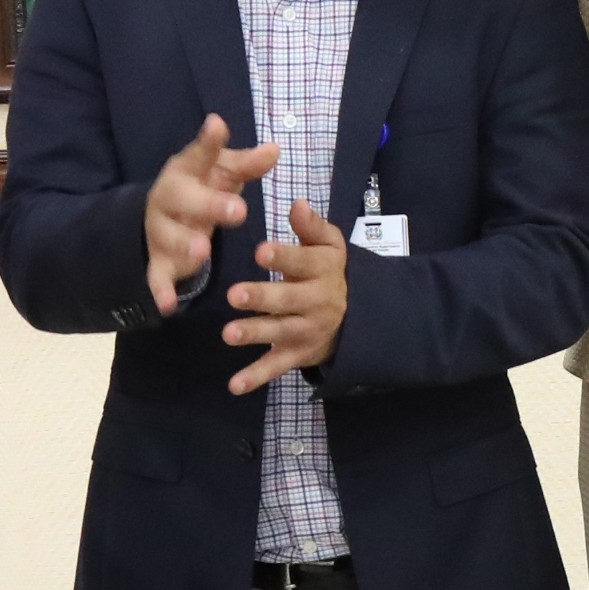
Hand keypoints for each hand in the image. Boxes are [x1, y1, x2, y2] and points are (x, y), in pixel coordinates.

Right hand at [144, 113, 279, 313]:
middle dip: (209, 204)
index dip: (209, 142)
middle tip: (238, 210)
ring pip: (170, 237)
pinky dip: (161, 290)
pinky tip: (168, 304)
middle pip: (184, 199)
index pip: (199, 153)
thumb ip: (247, 164)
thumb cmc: (204, 188)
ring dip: (185, 245)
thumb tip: (275, 149)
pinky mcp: (158, 260)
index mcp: (187, 170)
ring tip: (203, 252)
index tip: (218, 125)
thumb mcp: (224, 173)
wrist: (164, 215)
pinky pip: (157, 276)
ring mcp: (161, 230)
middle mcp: (169, 197)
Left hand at [224, 198, 345, 394]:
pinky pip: (277, 367)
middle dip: (261, 298)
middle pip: (287, 300)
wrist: (359, 315)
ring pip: (280, 333)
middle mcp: (316, 302)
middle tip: (233, 294)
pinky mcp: (298, 354)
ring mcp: (307, 330)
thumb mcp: (330, 245)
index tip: (260, 250)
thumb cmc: (330, 271)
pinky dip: (256, 377)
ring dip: (255, 334)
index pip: (303, 262)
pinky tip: (235, 386)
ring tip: (229, 334)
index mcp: (322, 270)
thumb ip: (312, 226)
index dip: (283, 256)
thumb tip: (297, 204)